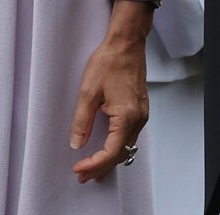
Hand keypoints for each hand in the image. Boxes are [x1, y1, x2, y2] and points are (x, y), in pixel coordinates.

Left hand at [69, 2, 151, 183]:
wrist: (126, 43)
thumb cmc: (108, 62)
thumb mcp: (88, 91)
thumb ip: (82, 121)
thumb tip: (77, 144)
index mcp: (126, 117)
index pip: (111, 152)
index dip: (94, 164)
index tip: (78, 168)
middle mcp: (138, 120)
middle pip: (121, 154)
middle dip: (101, 167)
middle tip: (82, 176)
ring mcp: (141, 115)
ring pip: (127, 147)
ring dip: (110, 159)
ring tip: (92, 169)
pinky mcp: (140, 109)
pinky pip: (130, 136)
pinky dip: (118, 147)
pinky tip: (107, 149)